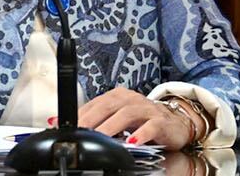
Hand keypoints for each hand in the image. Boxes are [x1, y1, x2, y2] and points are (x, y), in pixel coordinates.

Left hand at [76, 87, 200, 148]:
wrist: (176, 123)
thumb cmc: (143, 122)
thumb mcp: (118, 121)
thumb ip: (98, 123)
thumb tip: (68, 128)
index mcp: (118, 97)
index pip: (94, 103)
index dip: (78, 114)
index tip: (64, 126)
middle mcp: (131, 99)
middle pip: (108, 106)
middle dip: (90, 120)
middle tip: (78, 133)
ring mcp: (147, 109)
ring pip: (127, 114)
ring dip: (111, 127)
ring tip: (100, 139)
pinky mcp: (161, 122)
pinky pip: (151, 126)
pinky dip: (141, 134)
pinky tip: (133, 143)